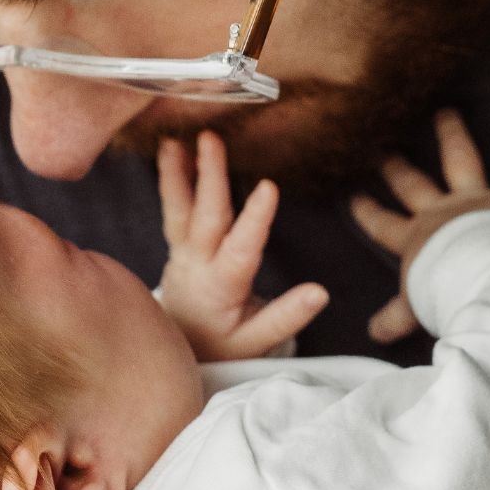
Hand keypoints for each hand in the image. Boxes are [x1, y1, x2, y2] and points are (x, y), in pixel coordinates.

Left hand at [157, 131, 327, 362]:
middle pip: (205, 217)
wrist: (173, 349)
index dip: (255, 220)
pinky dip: (171, 179)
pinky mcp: (174, 245)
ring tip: (174, 139)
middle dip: (210, 176)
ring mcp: (180, 252)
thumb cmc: (220, 343)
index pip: (241, 249)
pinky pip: (172, 209)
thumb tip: (320, 293)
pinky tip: (170, 152)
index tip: (268, 188)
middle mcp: (197, 263)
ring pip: (178, 209)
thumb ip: (286, 316)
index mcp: (220, 286)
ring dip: (177, 172)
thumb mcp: (255, 342)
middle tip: (211, 140)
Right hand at [349, 108, 489, 344]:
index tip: (353, 196)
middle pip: (412, 185)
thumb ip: (396, 317)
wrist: (482, 280)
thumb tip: (371, 334)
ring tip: (447, 112)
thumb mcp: (416, 307)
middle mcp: (440, 212)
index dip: (368, 212)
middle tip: (382, 147)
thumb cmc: (447, 293)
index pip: (383, 224)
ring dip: (453, 135)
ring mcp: (474, 201)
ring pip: (460, 160)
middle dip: (395, 168)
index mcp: (415, 238)